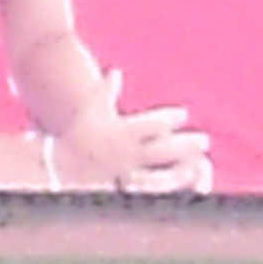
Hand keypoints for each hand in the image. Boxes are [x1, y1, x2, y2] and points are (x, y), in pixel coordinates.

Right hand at [58, 78, 214, 194]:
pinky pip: (149, 191)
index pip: (148, 123)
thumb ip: (104, 92)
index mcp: (116, 132)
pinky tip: (183, 185)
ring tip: (201, 162)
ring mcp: (123, 174)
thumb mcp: (88, 113)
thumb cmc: (75, 136)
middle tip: (205, 140)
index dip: (168, 118)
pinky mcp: (123, 191)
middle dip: (185, 144)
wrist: (57, 166)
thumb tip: (116, 72)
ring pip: (159, 173)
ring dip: (182, 168)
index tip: (184, 114)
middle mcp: (122, 154)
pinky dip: (168, 188)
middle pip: (161, 149)